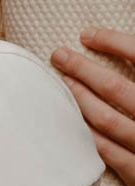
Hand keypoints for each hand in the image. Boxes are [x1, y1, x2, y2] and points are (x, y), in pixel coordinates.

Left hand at [53, 28, 134, 185]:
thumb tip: (126, 45)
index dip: (113, 42)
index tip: (88, 34)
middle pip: (117, 88)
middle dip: (82, 69)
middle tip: (59, 55)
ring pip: (107, 119)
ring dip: (80, 98)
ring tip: (64, 82)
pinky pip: (108, 151)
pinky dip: (88, 133)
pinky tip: (75, 118)